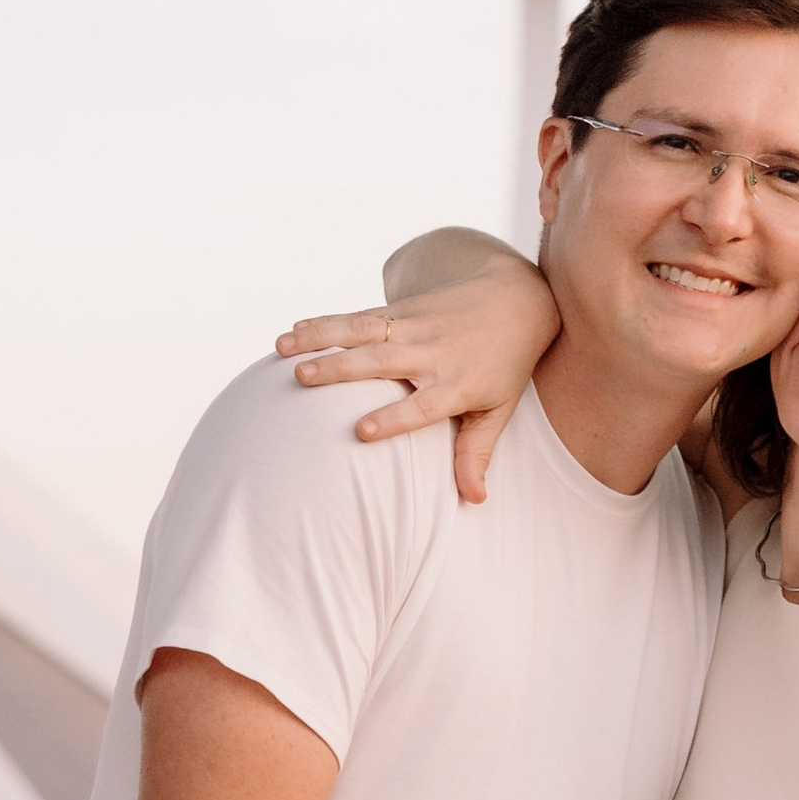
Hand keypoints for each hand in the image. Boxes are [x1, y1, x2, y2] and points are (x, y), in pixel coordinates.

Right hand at [277, 260, 558, 504]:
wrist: (516, 300)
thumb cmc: (505, 365)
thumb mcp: (499, 410)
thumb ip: (477, 452)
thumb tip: (474, 499)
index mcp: (457, 385)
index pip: (421, 406)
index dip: (393, 418)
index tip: (360, 431)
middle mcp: (432, 354)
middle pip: (381, 361)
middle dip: (340, 368)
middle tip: (302, 377)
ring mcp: (415, 327)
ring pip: (362, 331)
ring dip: (319, 338)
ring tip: (282, 350)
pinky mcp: (402, 309)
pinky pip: (359, 316)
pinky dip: (325, 323)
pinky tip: (293, 331)